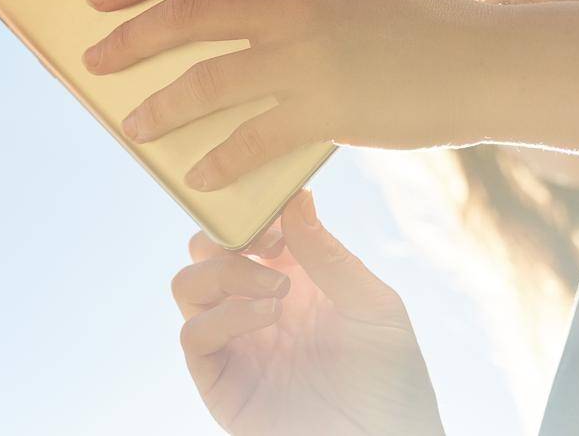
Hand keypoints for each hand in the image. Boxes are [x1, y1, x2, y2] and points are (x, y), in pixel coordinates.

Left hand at [83, 0, 494, 191]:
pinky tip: (197, 175)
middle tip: (96, 60)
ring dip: (158, 108)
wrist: (483, 63)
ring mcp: (307, 55)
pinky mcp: (326, 110)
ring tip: (134, 126)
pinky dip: (218, 159)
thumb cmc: (415, 17)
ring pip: (206, 82)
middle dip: (128, 39)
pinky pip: (251, 139)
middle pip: (184, 15)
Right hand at [174, 192, 443, 435]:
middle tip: (264, 245)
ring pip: (187, 284)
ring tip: (275, 291)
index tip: (277, 212)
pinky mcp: (220, 380)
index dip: (252, 210)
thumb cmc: (391, 383)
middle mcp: (255, 305)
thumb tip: (297, 196)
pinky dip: (221, 316)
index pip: (249, 227)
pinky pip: (193, 335)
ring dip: (222, 273)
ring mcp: (235, 342)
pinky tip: (267, 317)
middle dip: (225, 234)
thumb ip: (330, 255)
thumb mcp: (374, 308)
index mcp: (293, 279)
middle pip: (204, 247)